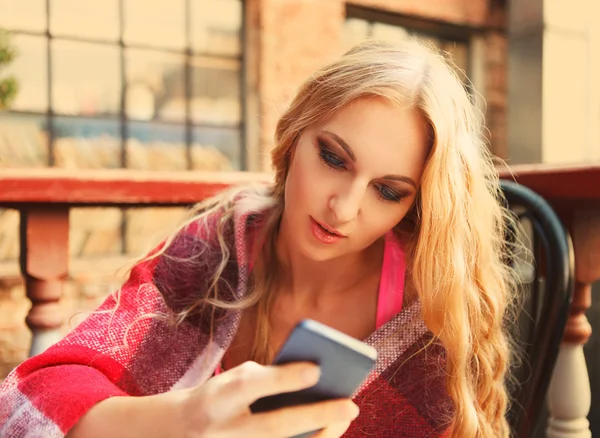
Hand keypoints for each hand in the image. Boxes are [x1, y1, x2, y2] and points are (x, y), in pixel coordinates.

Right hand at [176, 361, 358, 437]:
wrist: (184, 432)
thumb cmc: (221, 397)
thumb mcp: (233, 378)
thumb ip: (267, 377)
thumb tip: (313, 378)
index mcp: (217, 397)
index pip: (250, 386)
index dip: (282, 378)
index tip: (316, 369)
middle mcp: (223, 430)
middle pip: (273, 426)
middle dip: (314, 416)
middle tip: (350, 405)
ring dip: (319, 436)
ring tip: (344, 418)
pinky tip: (328, 430)